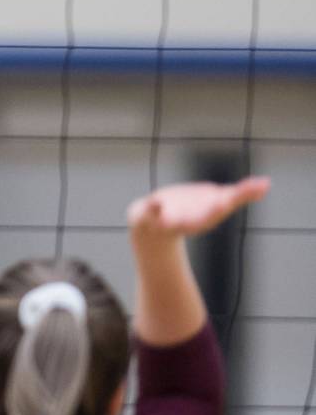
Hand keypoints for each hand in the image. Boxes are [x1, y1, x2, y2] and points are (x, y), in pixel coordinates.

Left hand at [128, 176, 269, 243]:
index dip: (240, 196)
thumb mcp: (214, 202)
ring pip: (179, 221)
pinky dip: (152, 209)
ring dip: (185, 218)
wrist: (151, 230)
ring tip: (188, 211)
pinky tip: (154, 201)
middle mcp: (191, 221)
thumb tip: (266, 184)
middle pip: (205, 217)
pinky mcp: (148, 216)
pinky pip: (149, 212)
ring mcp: (168, 221)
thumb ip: (239, 195)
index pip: (226, 206)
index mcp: (208, 216)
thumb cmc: (189, 213)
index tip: (259, 186)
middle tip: (227, 202)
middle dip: (215, 210)